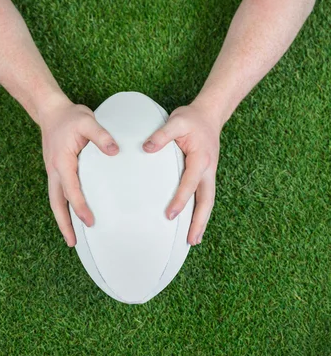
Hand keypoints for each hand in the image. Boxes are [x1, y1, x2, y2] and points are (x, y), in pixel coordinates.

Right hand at [38, 95, 119, 246]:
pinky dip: (63, 206)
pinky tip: (72, 213)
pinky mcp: (56, 169)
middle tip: (72, 242)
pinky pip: (58, 192)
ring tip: (71, 237)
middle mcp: (54, 170)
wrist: (50, 110)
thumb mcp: (87, 121)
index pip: (71, 189)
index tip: (90, 221)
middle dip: (64, 223)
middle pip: (56, 203)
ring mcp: (53, 171)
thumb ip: (101, 136)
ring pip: (55, 200)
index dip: (79, 207)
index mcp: (62, 161)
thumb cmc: (70, 117)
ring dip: (61, 218)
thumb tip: (115, 151)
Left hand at [142, 101, 220, 245]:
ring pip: (208, 201)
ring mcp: (209, 173)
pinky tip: (193, 222)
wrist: (209, 115)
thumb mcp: (176, 121)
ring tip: (194, 240)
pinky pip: (204, 196)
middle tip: (191, 241)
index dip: (180, 199)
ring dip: (202, 221)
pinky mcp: (206, 175)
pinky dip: (200, 211)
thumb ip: (161, 135)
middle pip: (207, 200)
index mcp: (201, 159)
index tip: (169, 215)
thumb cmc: (191, 119)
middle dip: (199, 221)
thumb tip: (146, 148)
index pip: (190, 183)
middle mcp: (208, 169)